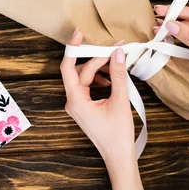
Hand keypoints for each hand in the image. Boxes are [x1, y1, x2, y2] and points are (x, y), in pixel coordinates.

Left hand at [61, 28, 142, 189]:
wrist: (118, 156)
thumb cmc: (117, 135)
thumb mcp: (120, 101)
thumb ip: (118, 75)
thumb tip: (118, 53)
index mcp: (75, 100)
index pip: (68, 67)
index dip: (73, 48)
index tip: (80, 33)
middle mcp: (72, 100)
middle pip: (80, 70)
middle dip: (97, 58)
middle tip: (114, 49)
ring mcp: (78, 104)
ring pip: (85, 77)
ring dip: (100, 68)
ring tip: (117, 65)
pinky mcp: (85, 106)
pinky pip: (89, 85)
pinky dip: (101, 78)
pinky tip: (114, 79)